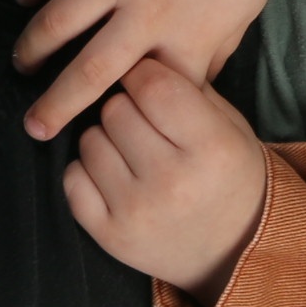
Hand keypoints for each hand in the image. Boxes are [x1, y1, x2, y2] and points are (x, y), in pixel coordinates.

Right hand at [14, 0, 305, 139]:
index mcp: (189, 38)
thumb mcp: (240, 19)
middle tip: (33, 128)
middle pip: (89, 72)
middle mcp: (149, 10)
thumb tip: (180, 95)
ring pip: (56, 22)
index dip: (121, 120)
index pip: (146, 97)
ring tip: (22, 64)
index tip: (101, 134)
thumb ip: (206, 60)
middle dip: (55, 106)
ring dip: (31, 48)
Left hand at [60, 55, 270, 306]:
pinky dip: (86, 171)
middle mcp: (173, 180)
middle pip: (115, 109)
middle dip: (125, 107)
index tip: (145, 79)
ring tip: (131, 152)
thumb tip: (134, 56)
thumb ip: (188, 89)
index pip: (153, 84)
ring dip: (104, 139)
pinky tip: (113, 177)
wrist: (233, 250)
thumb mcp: (229, 127)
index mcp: (211, 147)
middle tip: (142, 122)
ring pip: (89, 140)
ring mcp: (137, 211)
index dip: (143, 73)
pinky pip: (72, 179)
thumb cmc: (228, 176)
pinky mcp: (109, 236)